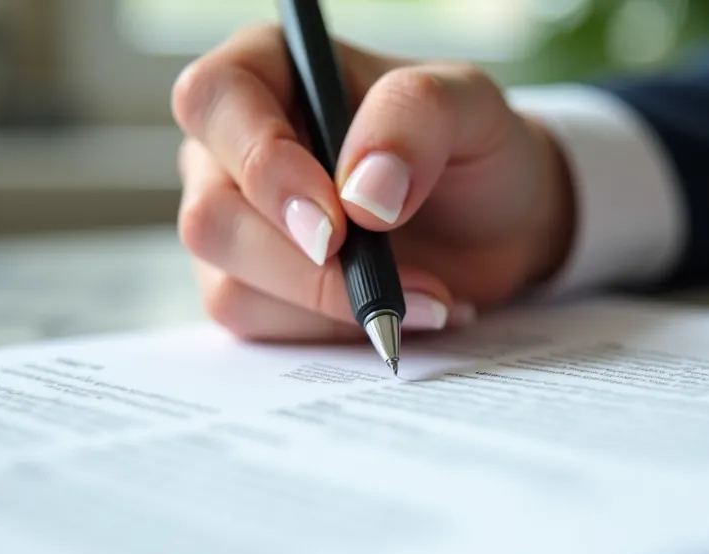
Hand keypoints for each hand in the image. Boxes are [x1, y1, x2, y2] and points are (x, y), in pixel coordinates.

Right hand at [171, 24, 573, 340]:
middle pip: (210, 213)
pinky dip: (333, 330)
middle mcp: (232, 144)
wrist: (498, 229)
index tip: (336, 219)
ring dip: (327, 302)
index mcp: (268, 69)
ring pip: (228, 283)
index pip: (214, 101)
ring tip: (422, 291)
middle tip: (381, 276)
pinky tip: (393, 310)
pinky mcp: (249, 287)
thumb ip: (416, 116)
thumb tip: (360, 192)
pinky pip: (256, 326)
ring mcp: (234, 221)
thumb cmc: (474, 150)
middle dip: (298, 260)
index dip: (261, 162)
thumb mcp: (472, 107)